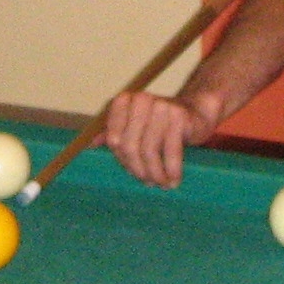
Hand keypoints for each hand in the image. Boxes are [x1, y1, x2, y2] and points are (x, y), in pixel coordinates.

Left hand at [103, 89, 217, 188]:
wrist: (195, 111)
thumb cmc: (159, 123)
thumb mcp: (133, 125)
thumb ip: (112, 133)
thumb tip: (87, 146)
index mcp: (124, 100)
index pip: (114, 139)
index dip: (122, 159)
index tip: (132, 170)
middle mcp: (141, 100)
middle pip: (130, 146)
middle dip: (138, 169)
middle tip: (148, 182)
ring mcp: (161, 106)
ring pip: (149, 151)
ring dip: (155, 173)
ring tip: (161, 184)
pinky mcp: (179, 116)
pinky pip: (171, 152)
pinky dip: (172, 170)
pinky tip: (173, 181)